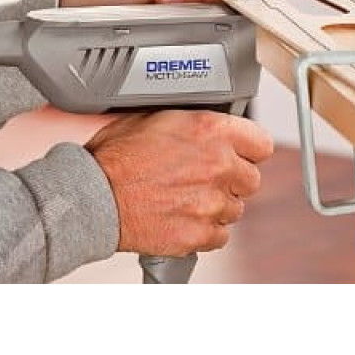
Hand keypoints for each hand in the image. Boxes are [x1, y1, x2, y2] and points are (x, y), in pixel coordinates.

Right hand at [86, 110, 272, 255]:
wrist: (92, 195)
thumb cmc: (115, 155)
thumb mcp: (155, 118)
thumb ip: (194, 124)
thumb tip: (208, 128)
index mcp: (211, 130)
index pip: (261, 143)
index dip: (248, 149)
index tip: (239, 154)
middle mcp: (218, 165)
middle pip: (251, 180)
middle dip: (231, 179)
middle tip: (202, 177)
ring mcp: (211, 203)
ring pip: (235, 209)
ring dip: (215, 205)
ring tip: (183, 197)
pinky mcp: (200, 234)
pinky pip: (219, 236)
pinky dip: (204, 230)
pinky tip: (180, 216)